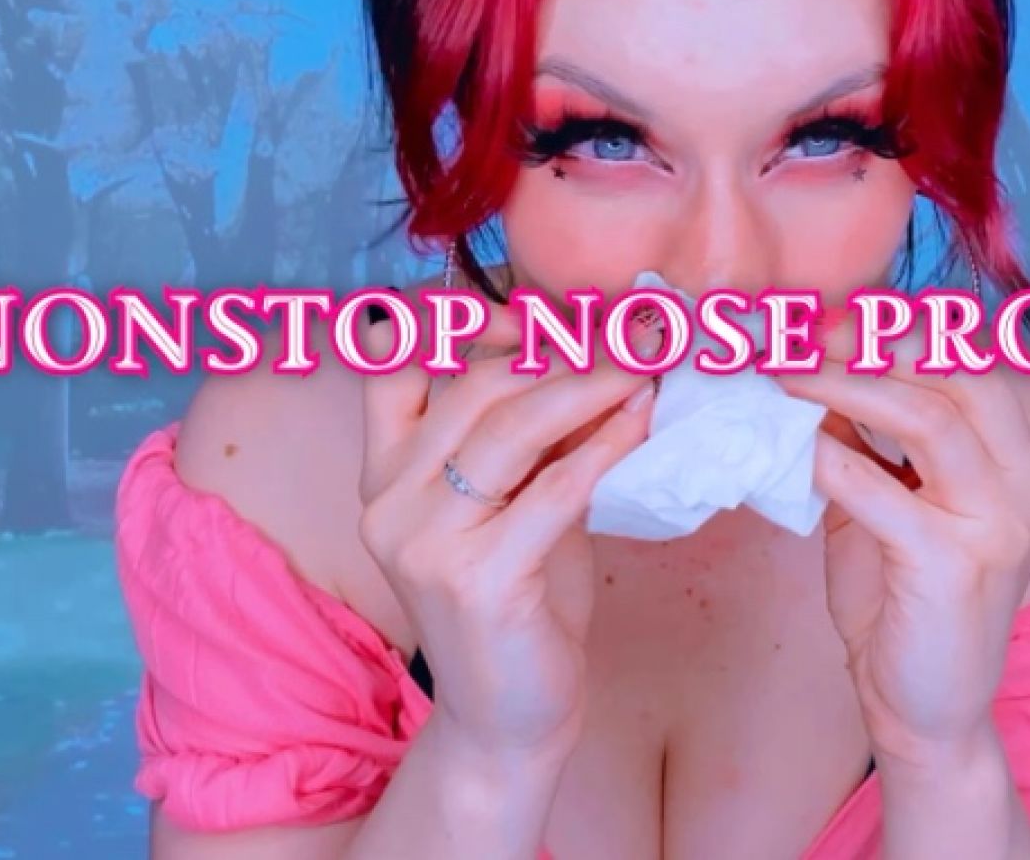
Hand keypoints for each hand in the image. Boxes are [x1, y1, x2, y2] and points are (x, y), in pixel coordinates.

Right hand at [357, 300, 653, 761]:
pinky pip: (552, 490)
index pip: (392, 362)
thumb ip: (533, 436)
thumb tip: (599, 349)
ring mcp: (424, 542)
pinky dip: (605, 447)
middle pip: (471, 385)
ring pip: (508, 428)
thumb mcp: (514, 502)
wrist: (507, 719)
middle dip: (557, 348)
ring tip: (645, 364)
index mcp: (383, 471)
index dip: (458, 318)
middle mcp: (387, 499)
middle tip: (630, 330)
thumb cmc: (518, 600)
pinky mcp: (477, 580)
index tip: (536, 309)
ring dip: (588, 385)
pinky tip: (643, 422)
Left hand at [776, 332, 1029, 768]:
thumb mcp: (888, 505)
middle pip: (961, 375)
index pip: (974, 365)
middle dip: (876, 341)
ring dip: (846, 384)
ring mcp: (1001, 527)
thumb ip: (868, 440)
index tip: (828, 312)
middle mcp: (1029, 489)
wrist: (924, 712)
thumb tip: (813, 362)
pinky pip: (882, 492)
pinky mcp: (956, 567)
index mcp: (1023, 466)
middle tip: (799, 330)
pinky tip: (787, 446)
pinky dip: (828, 459)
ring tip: (783, 372)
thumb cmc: (903, 605)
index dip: (901, 329)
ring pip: (929, 420)